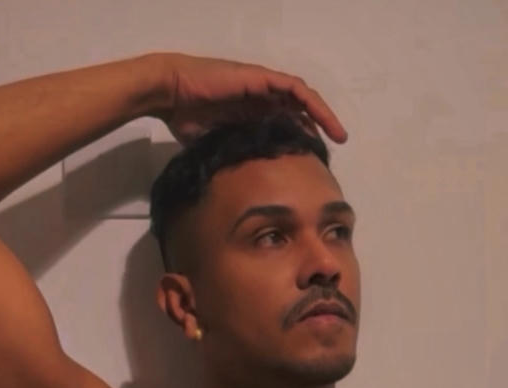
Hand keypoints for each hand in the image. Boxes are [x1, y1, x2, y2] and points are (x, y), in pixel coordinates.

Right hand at [149, 51, 346, 146]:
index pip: (283, 125)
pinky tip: (324, 121)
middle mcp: (260, 97)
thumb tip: (236, 189)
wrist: (169, 93)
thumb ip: (229, 157)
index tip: (311, 162)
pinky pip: (296, 90)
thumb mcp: (213, 144)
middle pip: (298, 112)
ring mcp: (262, 86)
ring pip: (303, 99)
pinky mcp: (262, 78)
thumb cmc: (185, 118)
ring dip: (323, 116)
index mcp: (250, 112)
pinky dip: (313, 105)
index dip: (299, 140)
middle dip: (317, 130)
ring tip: (338, 136)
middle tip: (331, 151)